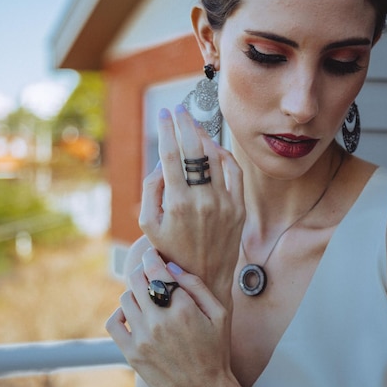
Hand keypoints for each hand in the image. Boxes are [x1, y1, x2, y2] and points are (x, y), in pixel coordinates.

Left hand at [106, 248, 240, 386]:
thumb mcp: (219, 315)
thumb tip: (172, 266)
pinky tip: (132, 313)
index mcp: (183, 309)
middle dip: (142, 270)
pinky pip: (113, 322)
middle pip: (137, 279)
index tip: (152, 254)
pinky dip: (120, 313)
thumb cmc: (215, 351)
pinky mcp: (132, 352)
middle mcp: (160, 321)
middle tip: (149, 271)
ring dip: (134, 291)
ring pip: (126, 298)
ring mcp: (143, 337)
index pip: (157, 269)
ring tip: (146, 296)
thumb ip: (197, 286)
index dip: (152, 256)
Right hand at [139, 105, 244, 302]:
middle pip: (194, 151)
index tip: (164, 114)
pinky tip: (214, 148)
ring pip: (216, 158)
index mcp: (178, 203)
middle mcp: (203, 200)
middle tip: (179, 110)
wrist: (204, 276)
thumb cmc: (170, 249)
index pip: (171, 156)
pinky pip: (234, 172)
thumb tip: (161, 163)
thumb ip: (151, 190)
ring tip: (194, 126)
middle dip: (185, 125)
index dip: (167, 130)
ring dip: (204, 137)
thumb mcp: (148, 224)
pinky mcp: (239, 207)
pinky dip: (224, 155)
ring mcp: (224, 203)